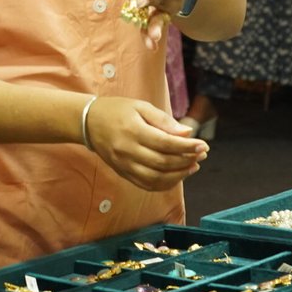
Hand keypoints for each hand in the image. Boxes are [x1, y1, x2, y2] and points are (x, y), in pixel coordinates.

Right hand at [84, 96, 208, 190]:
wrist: (88, 122)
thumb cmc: (117, 110)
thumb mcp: (140, 106)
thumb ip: (163, 120)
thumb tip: (186, 133)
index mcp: (133, 131)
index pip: (166, 144)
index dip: (187, 147)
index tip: (203, 145)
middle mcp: (128, 151)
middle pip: (163, 163)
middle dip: (186, 160)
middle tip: (202, 155)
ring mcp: (124, 165)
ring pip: (156, 178)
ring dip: (179, 175)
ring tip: (193, 166)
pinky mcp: (123, 173)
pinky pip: (146, 185)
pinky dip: (165, 184)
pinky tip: (177, 176)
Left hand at [127, 0, 187, 50]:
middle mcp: (175, 1)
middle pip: (166, 4)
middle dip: (152, 2)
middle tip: (140, 1)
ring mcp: (164, 12)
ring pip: (160, 20)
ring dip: (156, 28)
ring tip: (154, 37)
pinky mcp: (151, 18)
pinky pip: (150, 29)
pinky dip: (148, 37)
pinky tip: (150, 46)